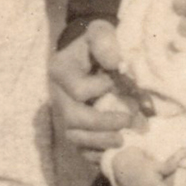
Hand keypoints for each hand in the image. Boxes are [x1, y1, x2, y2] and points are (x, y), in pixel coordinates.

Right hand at [50, 21, 135, 162]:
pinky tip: (113, 151)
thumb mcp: (100, 31)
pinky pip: (80, 149)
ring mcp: (63, 114)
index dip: (101, 89)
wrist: (91, 54)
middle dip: (103, 123)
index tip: (117, 82)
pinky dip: (96, 155)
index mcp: (60, 72)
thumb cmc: (98, 43)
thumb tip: (115, 64)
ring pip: (75, 137)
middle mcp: (57, 96)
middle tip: (128, 120)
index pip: (78, 90)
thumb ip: (105, 41)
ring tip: (122, 139)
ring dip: (100, 142)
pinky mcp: (73, 128)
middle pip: (74, 119)